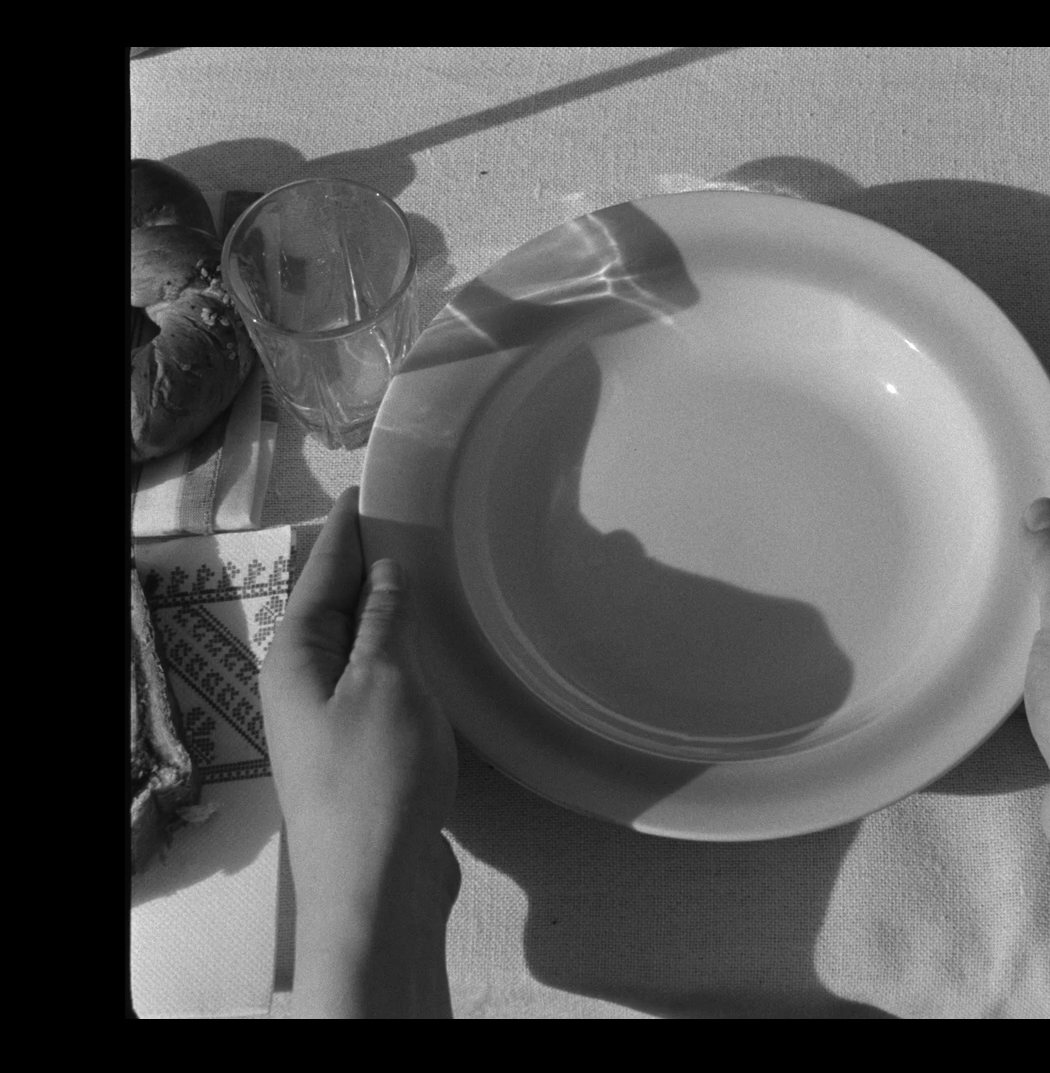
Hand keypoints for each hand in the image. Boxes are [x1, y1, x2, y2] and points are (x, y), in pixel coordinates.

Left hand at [260, 486, 459, 1016]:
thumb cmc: (376, 775)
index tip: (366, 491)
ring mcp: (330, 722)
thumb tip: (384, 570)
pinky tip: (430, 652)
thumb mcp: (384, 682)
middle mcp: (302, 685)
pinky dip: (401, 656)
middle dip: (364, 567)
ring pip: (357, 648)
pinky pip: (377, 683)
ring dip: (386, 613)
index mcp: (294, 658)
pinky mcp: (362, 752)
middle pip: (333, 609)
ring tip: (423, 575)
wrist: (374, 884)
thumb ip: (385, 622)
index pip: (320, 574)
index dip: (345, 532)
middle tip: (406, 524)